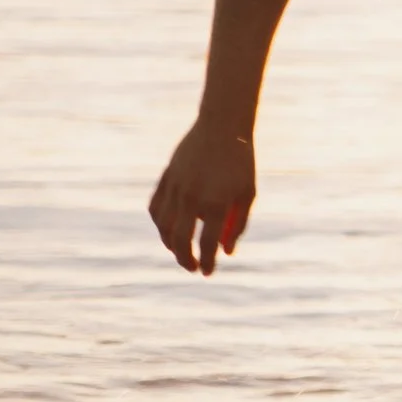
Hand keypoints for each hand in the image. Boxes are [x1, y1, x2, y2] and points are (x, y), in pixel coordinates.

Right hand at [149, 120, 256, 274]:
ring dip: (169, 244)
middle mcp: (192, 198)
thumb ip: (238, 224)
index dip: (206, 262)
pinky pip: (155, 209)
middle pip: (181, 240)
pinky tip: (167, 231)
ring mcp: (176, 188)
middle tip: (192, 268)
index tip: (207, 273)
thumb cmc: (241, 163)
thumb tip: (227, 252)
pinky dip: (159, 224)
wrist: (221, 128)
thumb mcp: (247, 194)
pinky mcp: (165, 179)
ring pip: (163, 227)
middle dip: (185, 259)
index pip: (207, 243)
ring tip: (180, 252)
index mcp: (217, 203)